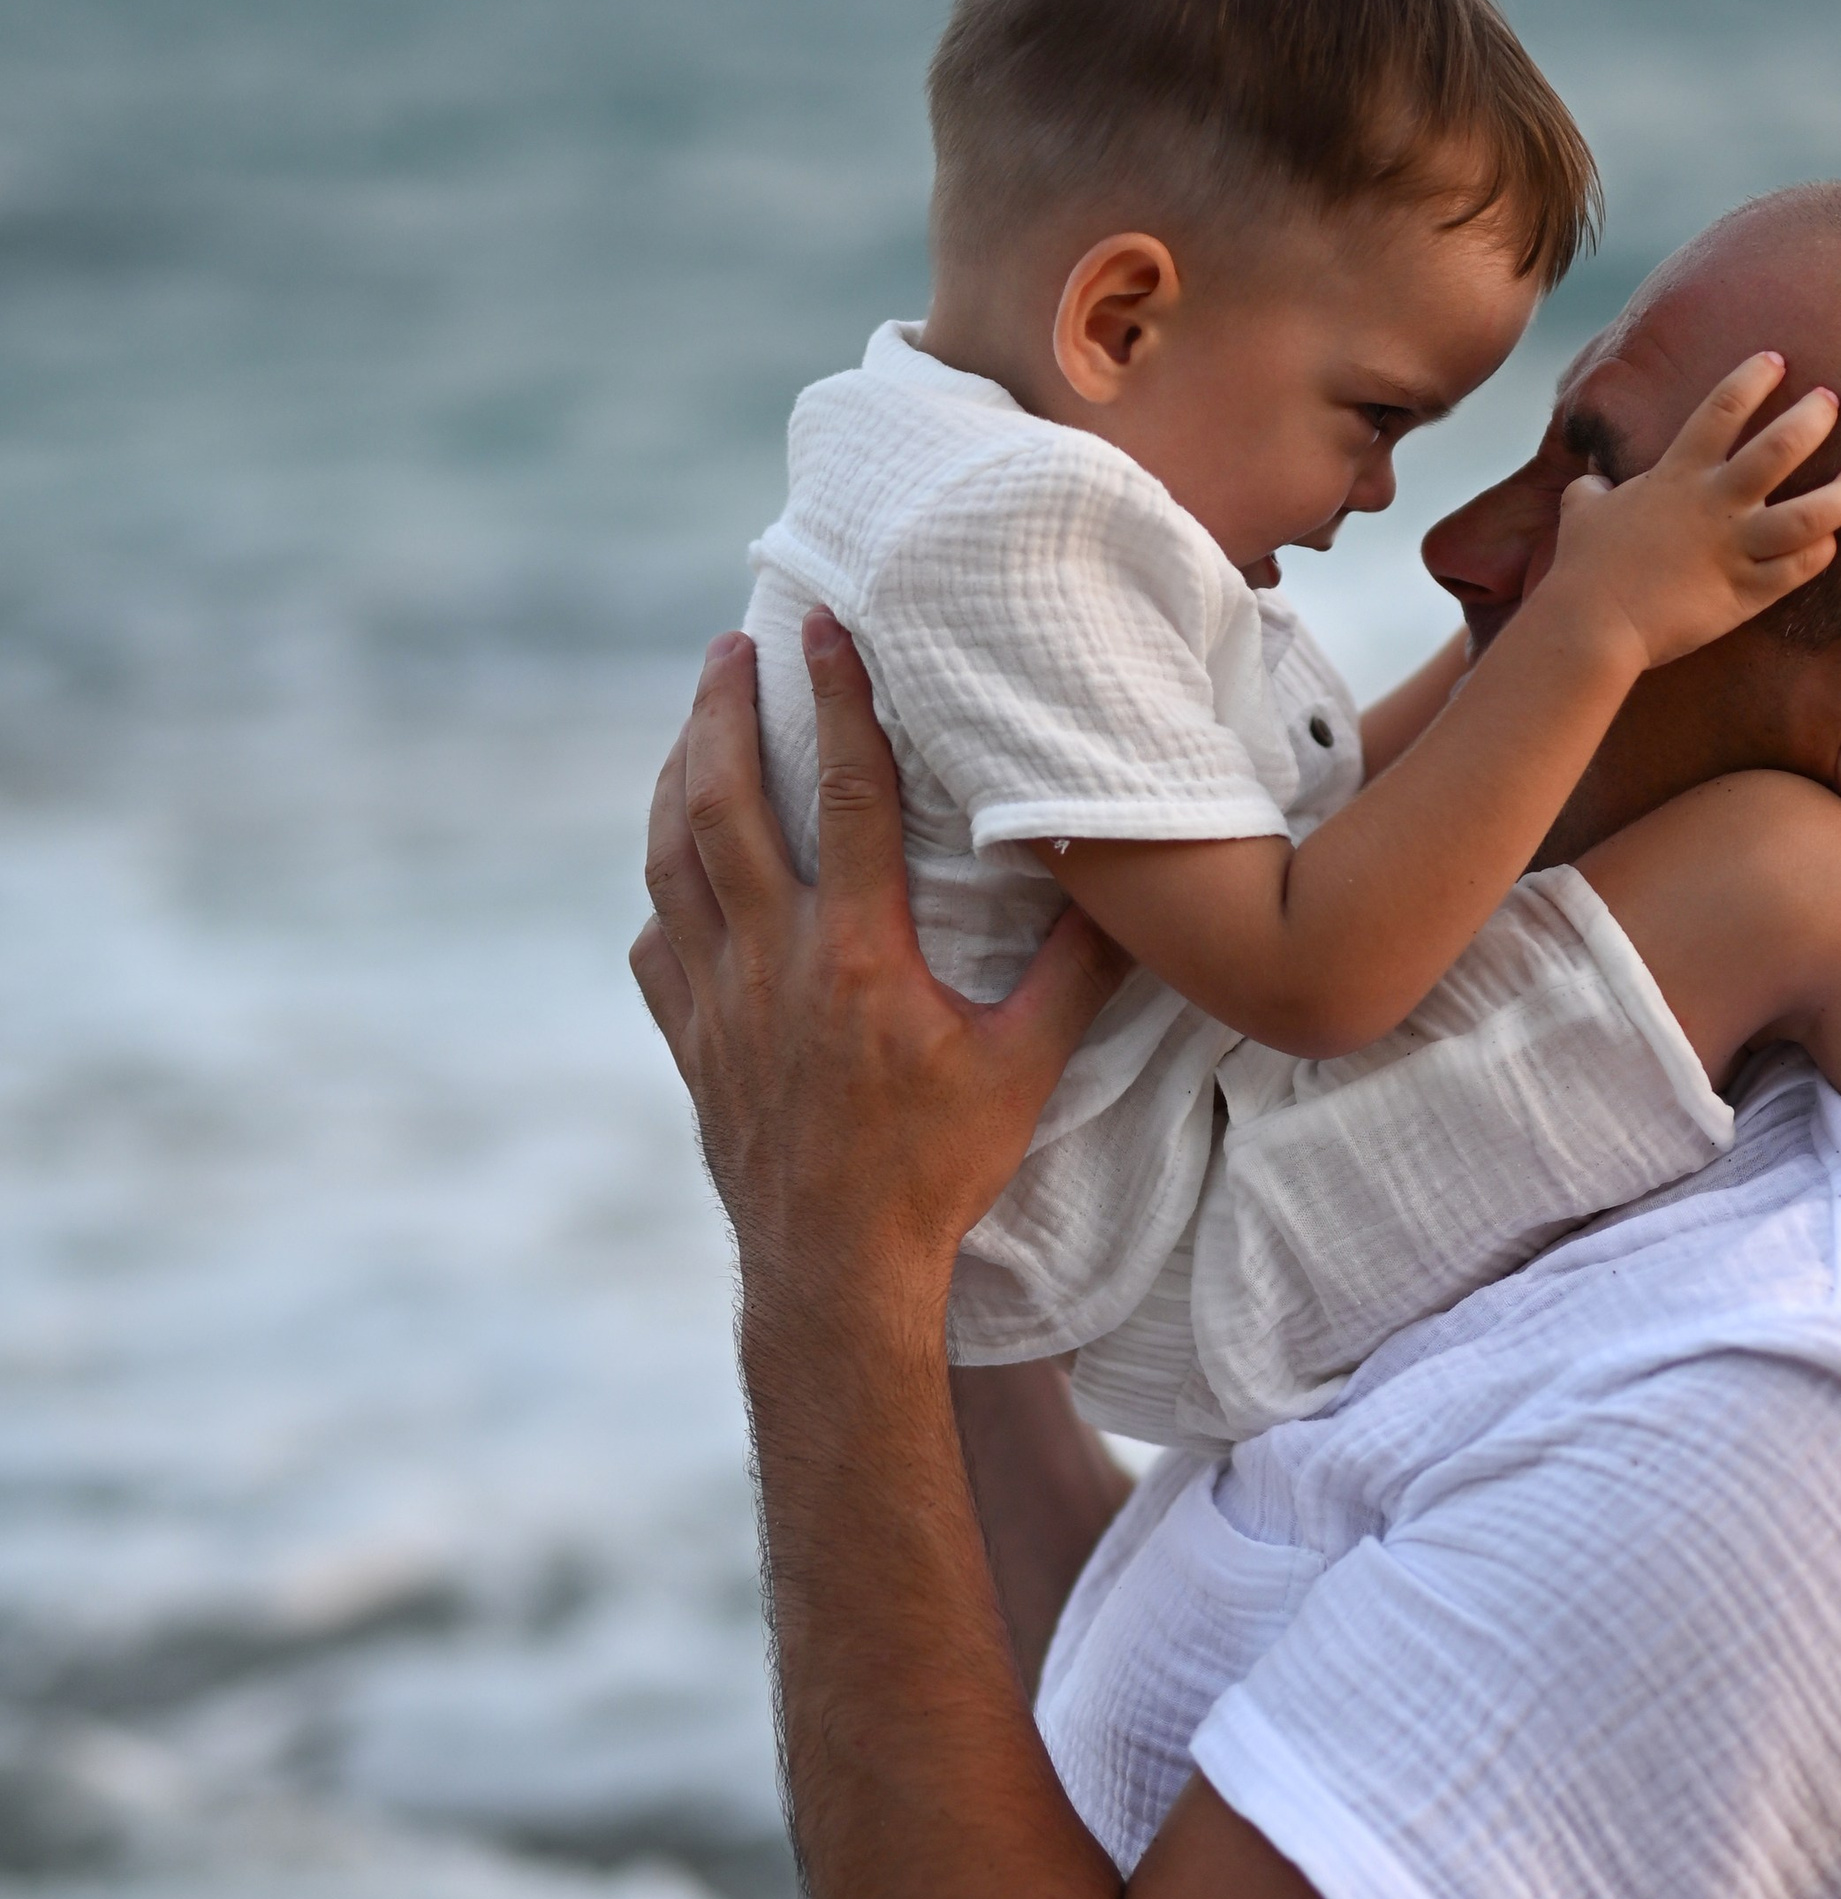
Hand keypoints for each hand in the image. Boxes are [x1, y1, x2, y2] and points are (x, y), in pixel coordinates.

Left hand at [632, 612, 1125, 1330]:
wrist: (836, 1274)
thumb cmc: (939, 1172)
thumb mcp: (1025, 1068)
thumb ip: (1076, 973)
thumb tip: (1127, 891)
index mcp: (856, 955)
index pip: (847, 795)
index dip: (838, 699)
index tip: (822, 624)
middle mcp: (771, 962)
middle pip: (722, 803)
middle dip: (723, 710)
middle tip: (732, 644)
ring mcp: (717, 1002)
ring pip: (671, 861)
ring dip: (678, 777)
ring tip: (697, 723)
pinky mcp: (691, 1042)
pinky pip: (655, 944)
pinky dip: (663, 892)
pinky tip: (680, 870)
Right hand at [1540, 350, 1840, 670]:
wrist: (1592, 625)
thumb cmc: (1584, 569)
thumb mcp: (1581, 513)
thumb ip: (1592, 490)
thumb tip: (1591, 482)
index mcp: (1677, 475)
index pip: (1722, 408)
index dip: (1753, 378)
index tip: (1777, 361)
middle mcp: (1714, 504)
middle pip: (1780, 448)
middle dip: (1813, 418)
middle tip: (1830, 404)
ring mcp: (1734, 549)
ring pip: (1808, 515)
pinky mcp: (1745, 594)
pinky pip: (1799, 569)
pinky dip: (1820, 553)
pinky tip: (1830, 543)